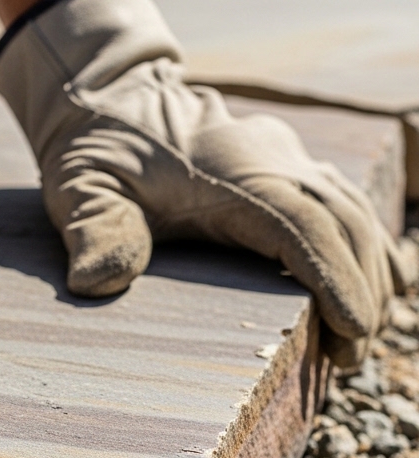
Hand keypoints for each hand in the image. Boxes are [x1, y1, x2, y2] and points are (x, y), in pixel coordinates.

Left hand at [0, 0, 412, 367]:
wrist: (114, 98)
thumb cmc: (98, 150)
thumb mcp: (81, 187)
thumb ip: (94, 229)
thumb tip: (93, 284)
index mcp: (230, 173)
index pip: (300, 224)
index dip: (334, 275)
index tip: (354, 328)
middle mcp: (273, 159)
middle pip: (344, 223)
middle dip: (360, 291)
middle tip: (347, 360)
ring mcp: (287, 157)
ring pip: (356, 211)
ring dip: (369, 272)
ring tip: (356, 340)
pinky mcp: (291, 162)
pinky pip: (348, 201)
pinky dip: (366, 244)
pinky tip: (376, 285)